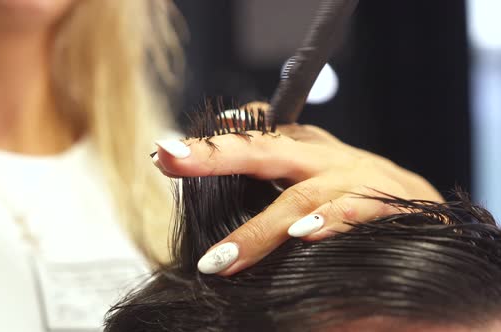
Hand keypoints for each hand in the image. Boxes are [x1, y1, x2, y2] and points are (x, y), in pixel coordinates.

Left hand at [152, 108, 442, 275]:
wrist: (431, 212)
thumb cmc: (360, 196)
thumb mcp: (314, 176)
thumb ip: (274, 175)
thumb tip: (223, 179)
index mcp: (304, 149)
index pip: (254, 134)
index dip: (212, 141)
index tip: (167, 153)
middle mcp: (324, 157)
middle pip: (264, 150)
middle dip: (216, 154)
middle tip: (170, 157)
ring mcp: (354, 178)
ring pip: (299, 196)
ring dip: (261, 230)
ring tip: (221, 258)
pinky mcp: (386, 203)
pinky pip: (354, 211)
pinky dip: (329, 222)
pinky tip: (304, 235)